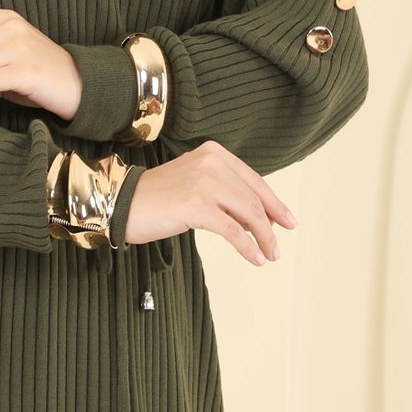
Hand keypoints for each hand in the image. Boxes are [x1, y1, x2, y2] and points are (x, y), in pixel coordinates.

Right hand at [125, 140, 297, 265]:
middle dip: (271, 224)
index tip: (288, 221)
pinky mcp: (196, 206)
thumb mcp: (194, 182)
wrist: (123, 204)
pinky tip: (254, 258)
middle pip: (253, 198)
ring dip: (264, 238)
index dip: (274, 202)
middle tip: (277, 246)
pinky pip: (233, 231)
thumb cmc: (157, 198)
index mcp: (213, 152)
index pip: (253, 180)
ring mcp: (203, 183)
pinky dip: (248, 247)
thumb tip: (257, 216)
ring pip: (248, 214)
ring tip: (269, 255)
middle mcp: (210, 162)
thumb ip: (223, 189)